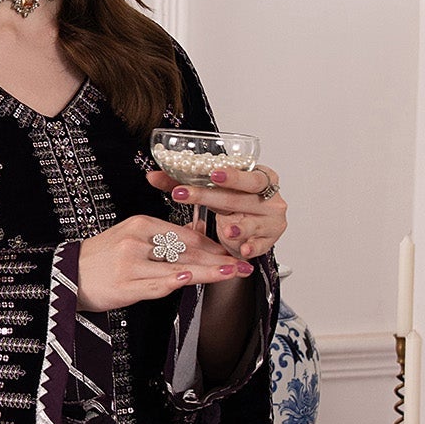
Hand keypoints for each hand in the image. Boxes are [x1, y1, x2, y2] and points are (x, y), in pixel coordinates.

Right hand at [76, 213, 254, 311]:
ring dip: (208, 272)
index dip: (212, 245)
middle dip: (218, 259)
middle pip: (186, 250)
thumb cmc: (100, 259)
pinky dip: (173, 282)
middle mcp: (137, 241)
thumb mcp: (130, 237)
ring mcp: (130, 263)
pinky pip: (154, 284)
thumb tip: (196, 235)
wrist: (66, 276)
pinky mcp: (124, 285)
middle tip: (244, 265)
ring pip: (176, 267)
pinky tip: (191, 281)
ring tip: (232, 273)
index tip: (233, 252)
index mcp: (140, 225)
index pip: (184, 235)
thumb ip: (162, 237)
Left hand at [144, 162, 286, 259]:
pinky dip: (252, 247)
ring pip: (254, 222)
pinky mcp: (269, 240)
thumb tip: (152, 176)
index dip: (230, 175)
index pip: (245, 174)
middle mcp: (268, 197)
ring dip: (240, 226)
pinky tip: (244, 250)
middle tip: (191, 196)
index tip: (212, 174)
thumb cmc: (233, 205)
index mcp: (259, 177)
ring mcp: (271, 220)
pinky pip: (261, 245)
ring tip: (227, 228)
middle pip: (242, 197)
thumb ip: (184, 183)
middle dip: (214, 197)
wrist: (254, 228)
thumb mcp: (213, 191)